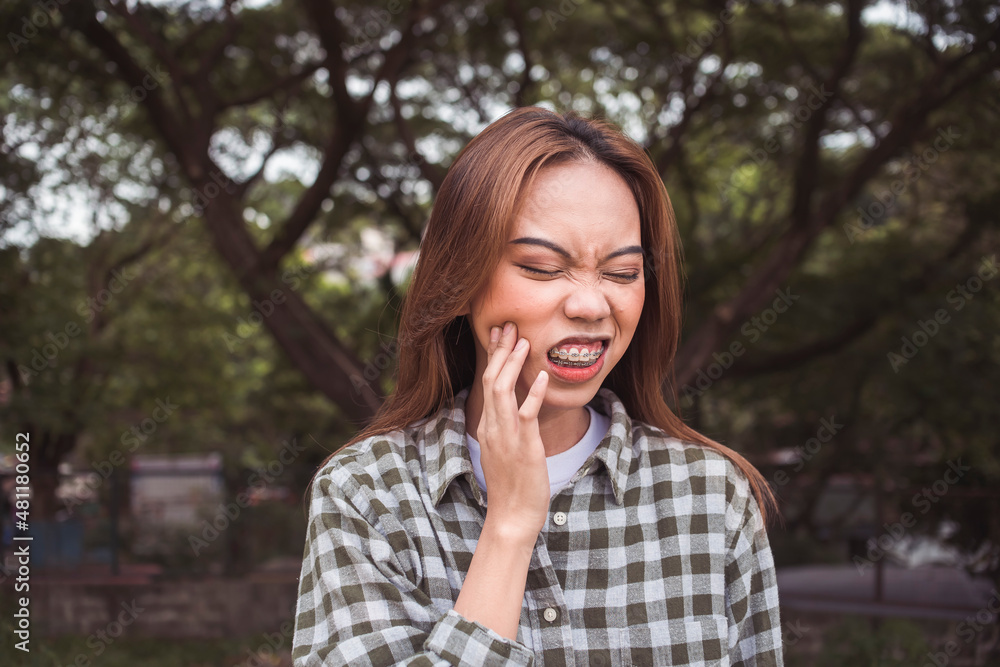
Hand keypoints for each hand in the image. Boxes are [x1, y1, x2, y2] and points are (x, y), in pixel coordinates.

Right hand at [477, 321, 549, 544]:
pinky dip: (535, 393)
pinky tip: (543, 375)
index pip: (488, 383)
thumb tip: (515, 410)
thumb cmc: (512, 487)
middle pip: (493, 380)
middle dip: (501, 351)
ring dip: (514, 364)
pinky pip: (527, 415)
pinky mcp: (524, 447)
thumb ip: (506, 429)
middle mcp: (493, 427)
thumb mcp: (504, 451)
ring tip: (524, 340)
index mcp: (488, 427)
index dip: (494, 357)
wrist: (512, 516)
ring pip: (504, 391)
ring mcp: (507, 436)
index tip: (499, 335)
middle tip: (510, 325)